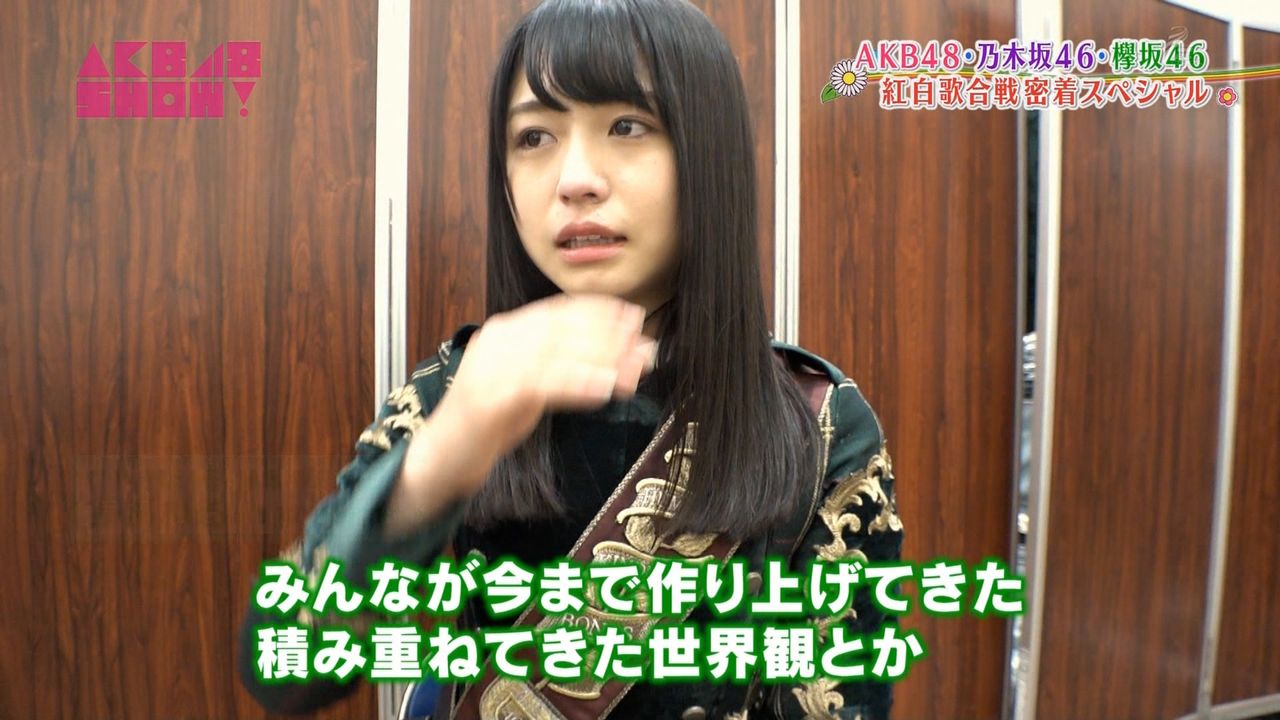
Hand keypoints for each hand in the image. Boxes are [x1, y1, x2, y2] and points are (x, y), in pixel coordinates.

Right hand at [402, 294, 656, 501]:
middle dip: (608, 336)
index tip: (632, 314)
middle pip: (562, 330)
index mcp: (504, 332)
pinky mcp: (490, 399)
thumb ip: (565, 369)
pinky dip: (577, 383)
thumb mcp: (529, 386)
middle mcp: (497, 342)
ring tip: (635, 368)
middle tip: (645, 344)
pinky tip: (604, 387)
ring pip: (556, 354)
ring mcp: (491, 368)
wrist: (442, 456)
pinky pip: (542, 385)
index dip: (598, 311)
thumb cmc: (488, 422)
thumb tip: (616, 363)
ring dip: (601, 360)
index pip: (557, 311)